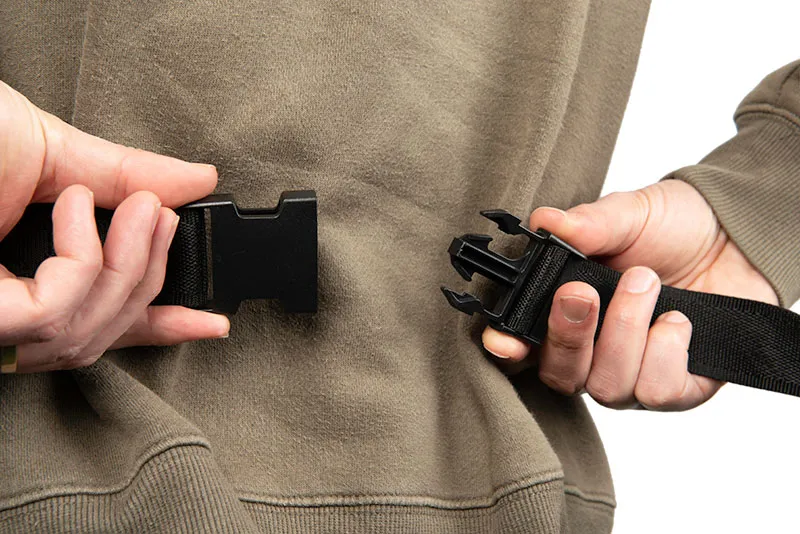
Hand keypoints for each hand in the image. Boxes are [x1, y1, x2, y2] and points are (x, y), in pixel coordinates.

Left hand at [0, 81, 229, 372]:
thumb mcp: (51, 148)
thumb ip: (126, 172)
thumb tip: (196, 180)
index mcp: (18, 273)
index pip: (98, 314)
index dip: (160, 324)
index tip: (212, 321)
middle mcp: (2, 309)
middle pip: (99, 334)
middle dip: (149, 277)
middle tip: (165, 219)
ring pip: (83, 335)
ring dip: (128, 268)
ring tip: (136, 211)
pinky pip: (56, 313)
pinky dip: (85, 263)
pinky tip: (79, 213)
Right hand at [483, 179, 778, 409]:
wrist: (739, 239)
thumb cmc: (674, 228)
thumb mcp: (629, 214)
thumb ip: (587, 223)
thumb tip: (544, 222)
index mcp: (566, 312)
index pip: (523, 345)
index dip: (506, 349)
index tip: (503, 340)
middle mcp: (592, 353)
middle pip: (559, 375)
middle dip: (567, 336)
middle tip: (582, 292)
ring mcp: (633, 375)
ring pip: (608, 386)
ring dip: (625, 332)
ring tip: (647, 284)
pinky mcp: (677, 388)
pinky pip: (657, 392)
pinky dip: (665, 352)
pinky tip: (676, 320)